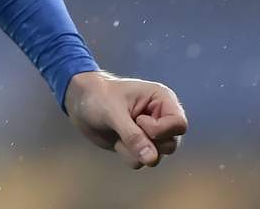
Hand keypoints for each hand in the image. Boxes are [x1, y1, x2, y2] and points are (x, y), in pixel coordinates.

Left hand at [65, 70, 187, 168]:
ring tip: (118, 132)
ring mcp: (151, 133)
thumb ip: (133, 136)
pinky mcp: (140, 145)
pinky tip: (116, 139)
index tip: (139, 122)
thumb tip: (152, 159)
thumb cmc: (97, 97)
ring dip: (134, 150)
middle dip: (146, 142)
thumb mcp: (113, 113)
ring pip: (157, 156)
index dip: (161, 130)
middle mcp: (161, 117)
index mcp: (161, 99)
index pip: (179, 124)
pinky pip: (142, 162)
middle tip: (126, 127)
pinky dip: (127, 154)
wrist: (80, 103)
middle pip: (171, 144)